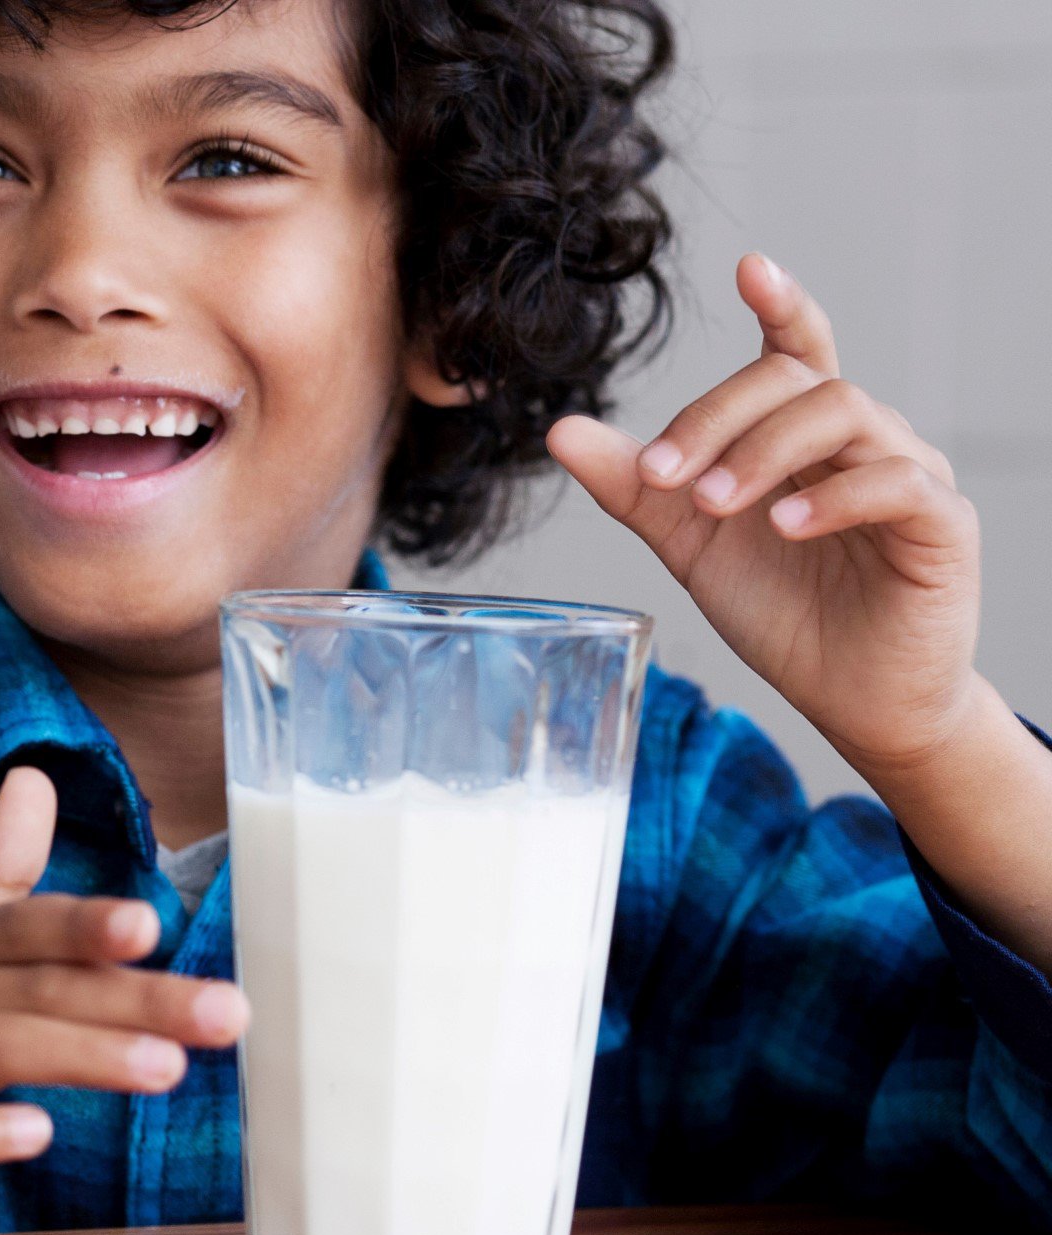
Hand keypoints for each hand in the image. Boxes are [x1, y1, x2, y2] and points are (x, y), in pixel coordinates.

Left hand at [545, 253, 987, 776]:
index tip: (750, 267)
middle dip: (718, 418)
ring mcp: (911, 475)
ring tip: (712, 503)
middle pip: (797, 380)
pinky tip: (783, 526)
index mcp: (804, 435)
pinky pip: (897, 481)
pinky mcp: (943, 525)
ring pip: (846, 413)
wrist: (850, 699)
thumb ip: (633, 485)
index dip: (781, 303)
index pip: (798, 349)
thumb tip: (559, 429)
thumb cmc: (782, 610)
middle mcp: (864, 439)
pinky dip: (832, 496)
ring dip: (763, 452)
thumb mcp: (687, 543)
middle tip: (662, 475)